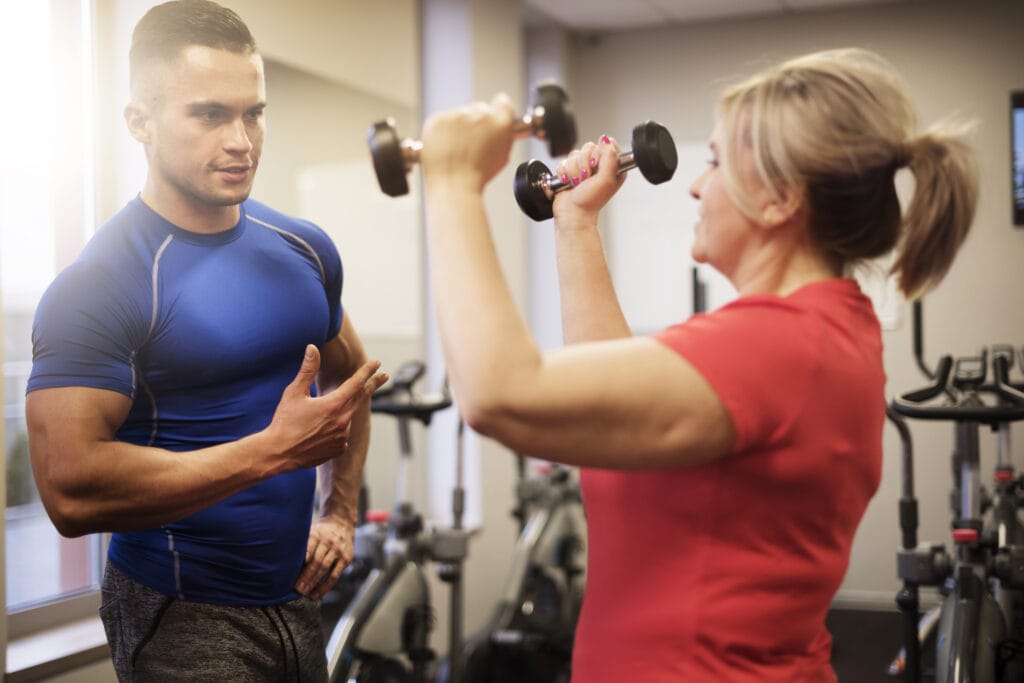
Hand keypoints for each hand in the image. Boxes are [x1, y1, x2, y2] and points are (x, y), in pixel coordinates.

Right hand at [264, 345, 387, 471]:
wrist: (278, 453)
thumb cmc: (284, 422)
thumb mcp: (294, 393)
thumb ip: (307, 370)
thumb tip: (313, 348)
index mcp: (332, 406)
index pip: (356, 384)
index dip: (367, 371)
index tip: (377, 363)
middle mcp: (341, 422)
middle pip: (362, 398)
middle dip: (372, 385)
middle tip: (384, 376)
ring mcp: (342, 437)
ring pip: (349, 416)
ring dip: (344, 410)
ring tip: (319, 415)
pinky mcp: (338, 449)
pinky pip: (343, 434)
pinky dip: (337, 428)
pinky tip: (321, 430)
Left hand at [295, 516, 354, 599]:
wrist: (342, 524)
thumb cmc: (320, 532)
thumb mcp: (311, 530)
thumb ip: (301, 543)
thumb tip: (284, 562)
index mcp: (317, 534)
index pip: (309, 547)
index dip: (302, 559)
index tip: (293, 571)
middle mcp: (328, 541)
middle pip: (316, 561)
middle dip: (305, 576)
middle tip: (296, 589)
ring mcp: (338, 550)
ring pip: (325, 569)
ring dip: (313, 582)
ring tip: (304, 593)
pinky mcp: (346, 558)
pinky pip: (335, 575)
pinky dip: (325, 587)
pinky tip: (317, 594)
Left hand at [419, 93, 517, 192]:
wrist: (453, 183)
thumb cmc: (476, 175)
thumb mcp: (502, 156)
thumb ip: (503, 135)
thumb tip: (500, 129)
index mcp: (499, 121)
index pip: (503, 102)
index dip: (498, 111)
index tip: (493, 117)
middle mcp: (479, 114)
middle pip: (479, 108)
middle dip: (476, 122)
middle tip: (471, 142)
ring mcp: (456, 115)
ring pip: (459, 114)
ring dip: (458, 127)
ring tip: (456, 149)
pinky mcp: (438, 119)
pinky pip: (441, 120)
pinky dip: (442, 131)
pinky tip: (446, 147)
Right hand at [552, 135, 625, 226]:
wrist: (572, 214)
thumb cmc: (590, 202)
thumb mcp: (606, 179)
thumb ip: (610, 158)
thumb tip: (605, 140)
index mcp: (612, 167)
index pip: (608, 144)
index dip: (599, 152)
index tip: (596, 165)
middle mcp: (598, 166)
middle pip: (589, 147)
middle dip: (584, 163)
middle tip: (586, 178)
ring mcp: (584, 168)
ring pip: (574, 154)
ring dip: (573, 170)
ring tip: (576, 183)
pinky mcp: (570, 170)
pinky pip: (563, 161)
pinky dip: (564, 172)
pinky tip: (567, 183)